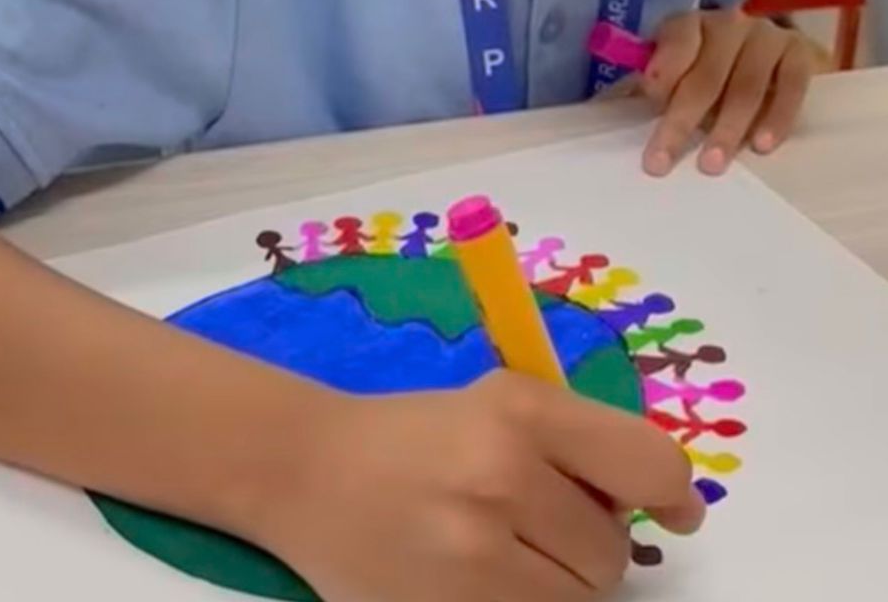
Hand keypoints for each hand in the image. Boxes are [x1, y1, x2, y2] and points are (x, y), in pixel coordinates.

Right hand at [259, 373, 703, 601]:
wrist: (308, 471)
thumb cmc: (418, 433)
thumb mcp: (500, 402)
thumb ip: (580, 441)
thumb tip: (673, 504)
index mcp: (521, 409)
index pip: (648, 465)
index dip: (674, 496)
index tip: (677, 513)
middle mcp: (503, 475)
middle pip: (612, 552)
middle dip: (590, 545)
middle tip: (537, 522)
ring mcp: (474, 555)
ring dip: (559, 587)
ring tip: (506, 554)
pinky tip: (485, 581)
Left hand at [640, 9, 813, 177]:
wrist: (778, 58)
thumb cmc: (716, 71)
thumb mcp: (684, 74)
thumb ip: (660, 89)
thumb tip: (625, 109)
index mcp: (692, 25)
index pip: (677, 39)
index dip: (664, 67)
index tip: (652, 97)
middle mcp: (729, 24)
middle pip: (706, 74)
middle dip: (682, 119)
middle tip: (663, 160)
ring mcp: (766, 36)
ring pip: (746, 84)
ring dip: (728, 127)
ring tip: (712, 164)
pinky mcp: (799, 52)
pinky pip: (791, 85)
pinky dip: (777, 117)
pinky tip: (763, 145)